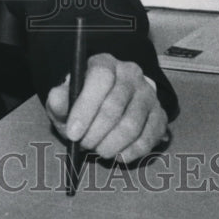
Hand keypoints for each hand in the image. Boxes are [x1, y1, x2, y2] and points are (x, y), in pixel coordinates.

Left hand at [45, 53, 167, 163]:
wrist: (106, 106)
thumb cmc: (81, 102)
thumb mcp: (64, 99)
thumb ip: (58, 100)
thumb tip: (58, 102)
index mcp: (104, 62)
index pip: (100, 77)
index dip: (85, 107)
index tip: (73, 133)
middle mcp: (130, 73)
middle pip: (115, 104)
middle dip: (96, 132)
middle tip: (84, 145)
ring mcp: (148, 93)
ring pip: (132, 124)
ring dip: (112, 144)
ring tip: (98, 150)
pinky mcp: (160, 114)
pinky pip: (149, 137)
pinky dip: (131, 151)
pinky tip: (117, 155)